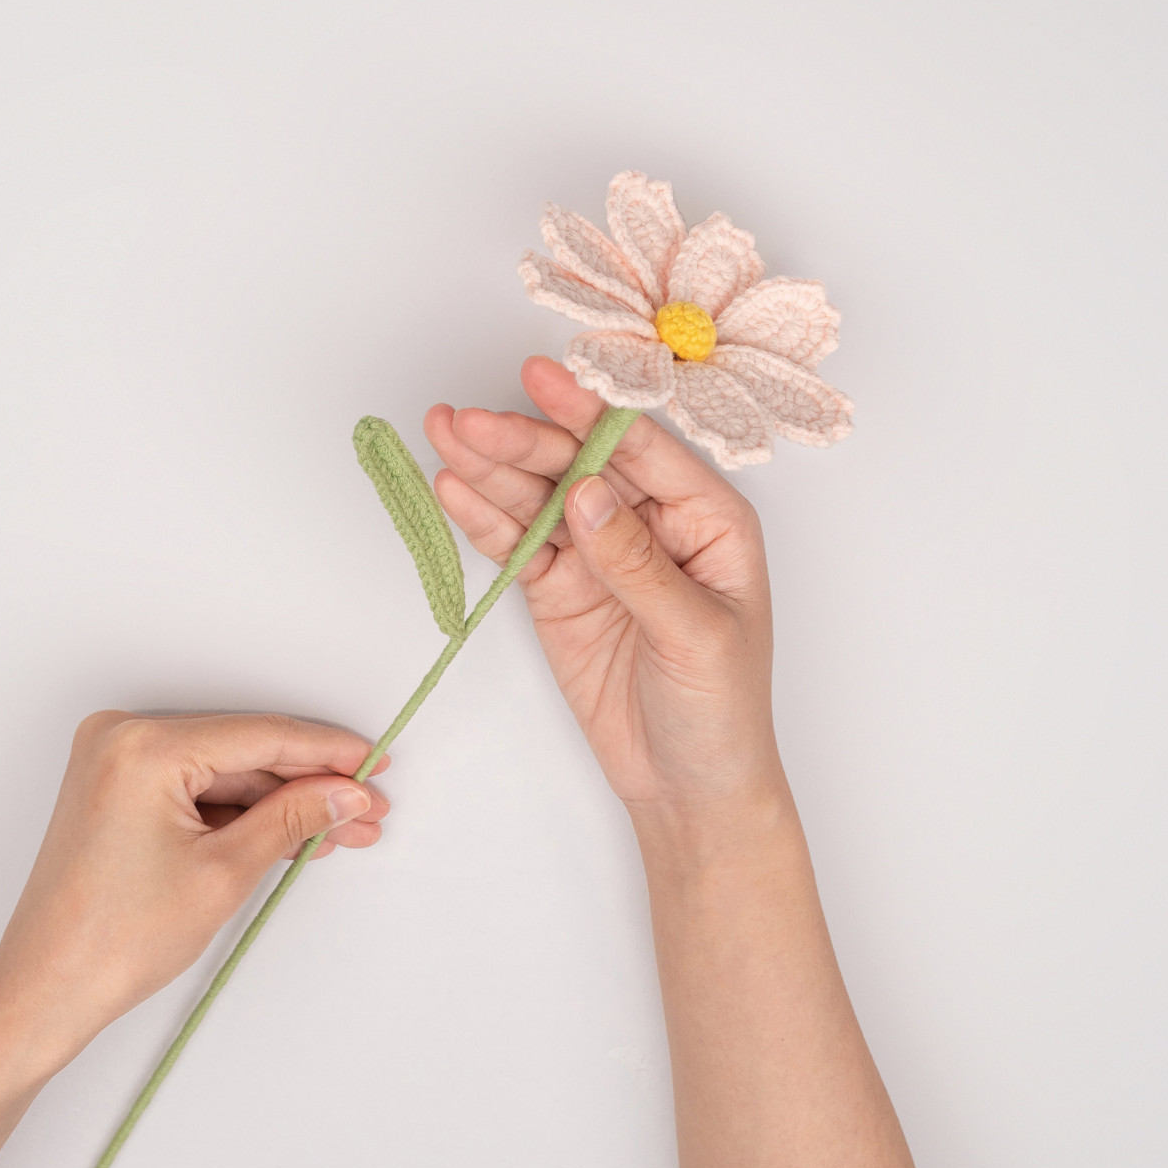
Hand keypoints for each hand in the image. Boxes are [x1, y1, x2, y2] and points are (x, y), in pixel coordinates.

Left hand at [0, 712, 390, 1080]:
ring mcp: (115, 763)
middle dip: (310, 784)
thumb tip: (344, 793)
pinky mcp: (117, 790)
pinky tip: (294, 832)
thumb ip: (291, 819)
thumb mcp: (224, 873)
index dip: (327, 753)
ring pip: (224, 773)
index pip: (260, 737)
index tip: (374, 764)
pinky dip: (241, 813)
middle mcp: (122, 738)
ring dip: (281, 802)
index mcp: (143, 747)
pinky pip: (196, 789)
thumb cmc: (114, 940)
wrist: (47, 989)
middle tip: (367, 808)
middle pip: (244, 752)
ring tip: (341, 829)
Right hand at [425, 356, 781, 818]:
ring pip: (541, 497)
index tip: (542, 380)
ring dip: (493, 468)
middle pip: (580, 464)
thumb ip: (640, 565)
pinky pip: (518, 543)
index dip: (589, 413)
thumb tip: (591, 493)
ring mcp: (598, 554)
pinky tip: (453, 487)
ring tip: (444, 434)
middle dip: (526, 442)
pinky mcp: (558, 589)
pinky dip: (484, 518)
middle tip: (470, 422)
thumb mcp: (695, 636)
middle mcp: (651, 523)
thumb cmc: (722, 712)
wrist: (688, 788)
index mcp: (707, 519)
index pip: (642, 451)